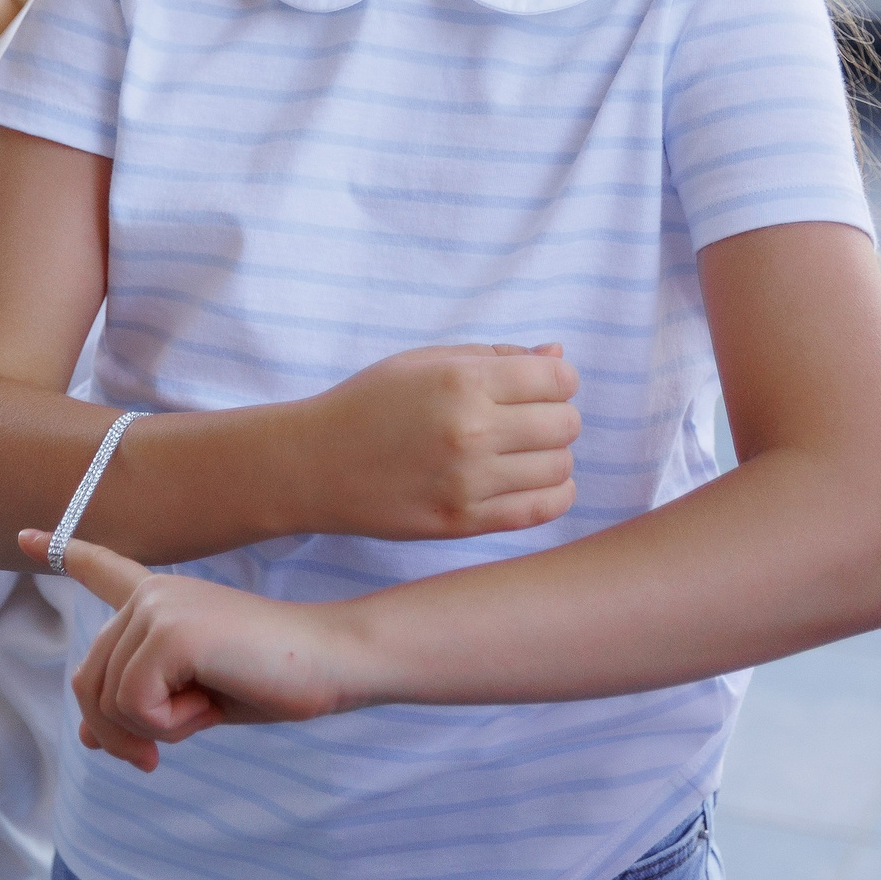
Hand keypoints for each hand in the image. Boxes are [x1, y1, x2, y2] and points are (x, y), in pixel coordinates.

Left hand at [12, 536, 370, 772]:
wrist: (332, 662)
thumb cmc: (275, 680)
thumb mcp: (194, 700)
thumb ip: (141, 708)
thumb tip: (87, 740)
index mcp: (162, 600)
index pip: (102, 571)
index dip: (62, 554)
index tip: (23, 534)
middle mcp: (151, 595)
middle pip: (88, 685)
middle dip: (123, 733)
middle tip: (171, 747)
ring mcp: (157, 608)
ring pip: (107, 701)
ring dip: (154, 730)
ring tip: (206, 708)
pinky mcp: (168, 630)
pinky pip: (135, 706)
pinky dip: (170, 726)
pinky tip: (211, 703)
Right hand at [283, 343, 580, 540]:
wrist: (314, 465)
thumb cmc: (371, 403)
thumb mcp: (426, 361)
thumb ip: (495, 356)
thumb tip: (558, 357)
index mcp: (462, 381)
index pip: (558, 380)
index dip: (556, 380)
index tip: (537, 387)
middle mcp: (470, 431)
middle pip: (566, 424)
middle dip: (557, 416)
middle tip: (528, 420)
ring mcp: (468, 482)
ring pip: (560, 468)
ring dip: (552, 456)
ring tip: (523, 451)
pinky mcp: (462, 522)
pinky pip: (542, 509)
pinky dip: (553, 494)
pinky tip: (532, 481)